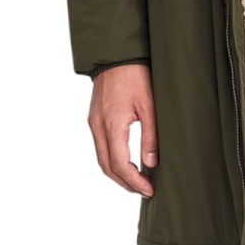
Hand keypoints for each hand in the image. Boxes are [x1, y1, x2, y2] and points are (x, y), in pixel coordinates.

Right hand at [88, 63, 157, 196]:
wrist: (116, 54)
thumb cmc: (136, 75)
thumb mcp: (150, 105)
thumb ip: (151, 135)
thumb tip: (151, 163)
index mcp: (112, 125)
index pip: (120, 165)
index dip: (134, 181)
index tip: (149, 189)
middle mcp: (98, 127)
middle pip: (107, 167)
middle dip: (125, 183)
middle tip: (144, 190)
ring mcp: (93, 123)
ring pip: (101, 159)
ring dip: (117, 174)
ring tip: (137, 181)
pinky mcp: (94, 118)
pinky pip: (100, 147)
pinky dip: (112, 160)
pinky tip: (126, 162)